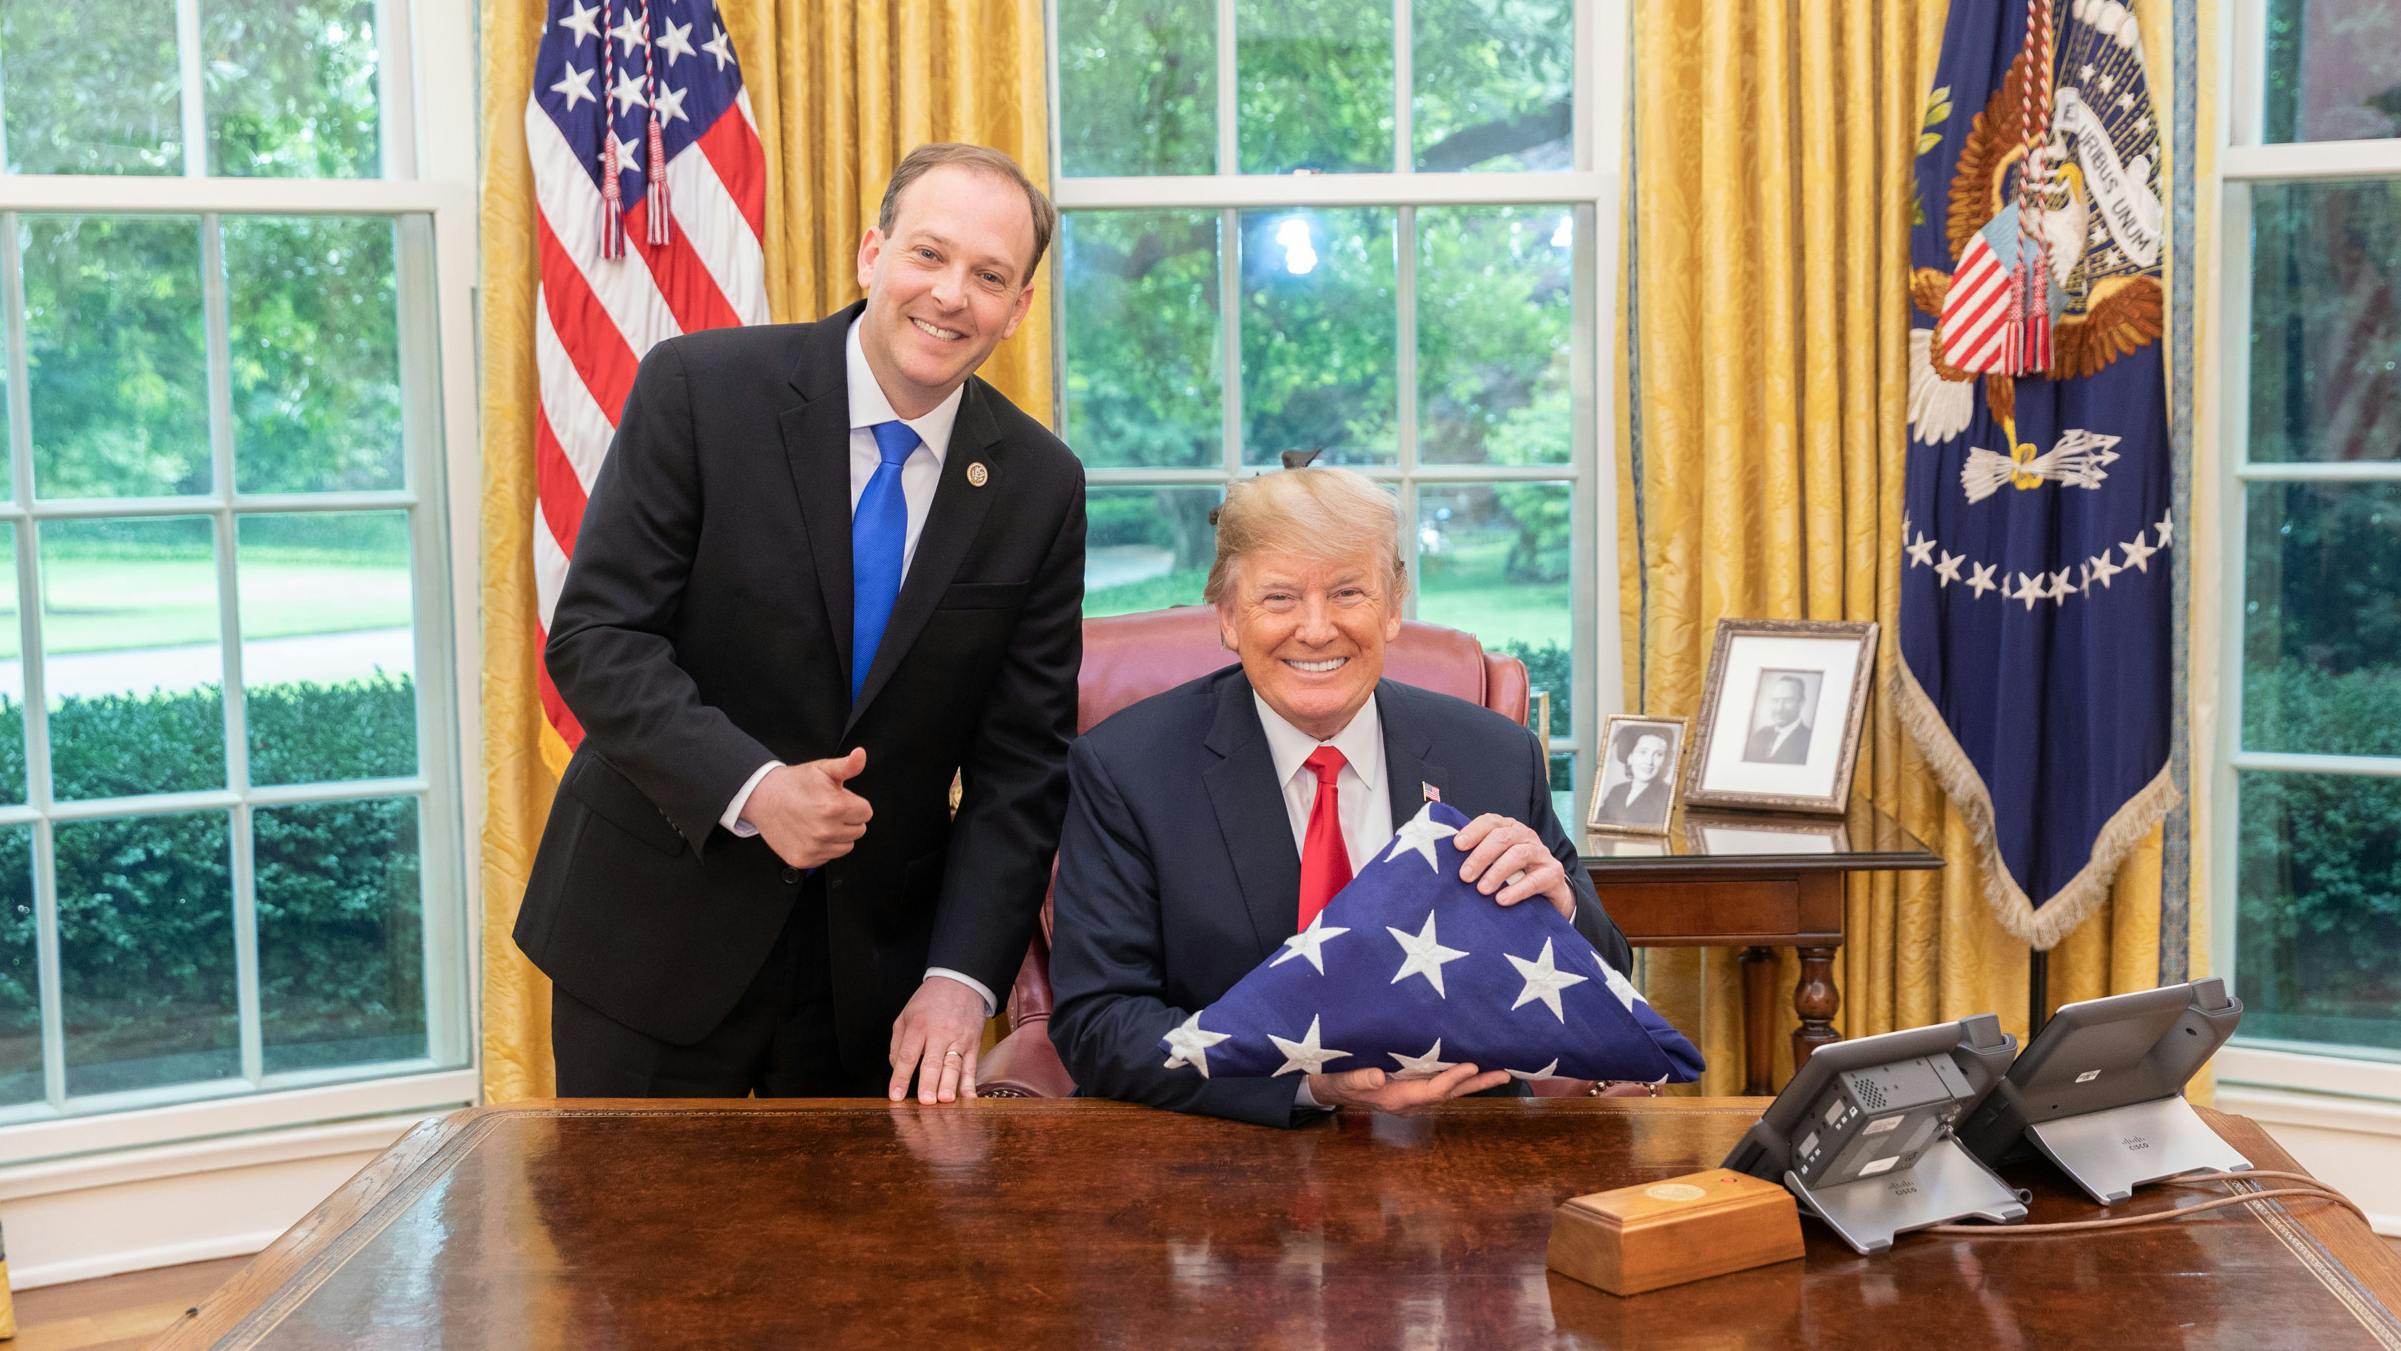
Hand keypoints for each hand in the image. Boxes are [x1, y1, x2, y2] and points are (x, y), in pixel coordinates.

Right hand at [745, 749, 871, 868]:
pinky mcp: (804, 859)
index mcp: (834, 807)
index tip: (840, 800)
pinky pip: (828, 857)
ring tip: (819, 820)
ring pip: (846, 846)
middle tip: (828, 809)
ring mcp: (814, 848)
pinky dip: (823, 847)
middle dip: (848, 819)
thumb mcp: (822, 769)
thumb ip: (848, 765)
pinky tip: (810, 833)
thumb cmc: (793, 783)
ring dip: (838, 835)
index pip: (866, 813)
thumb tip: (861, 755)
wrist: (762, 797)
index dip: (855, 804)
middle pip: (859, 830)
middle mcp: (825, 831)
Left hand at [887, 976, 988, 1103]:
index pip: (907, 1055)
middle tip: (925, 1101)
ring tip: (945, 1100)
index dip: (901, 1077)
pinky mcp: (974, 1042)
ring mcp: (959, 1038)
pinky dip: (970, 1082)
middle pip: (932, 1061)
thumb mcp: (905, 1016)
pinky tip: (968, 1096)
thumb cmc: (930, 1001)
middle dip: (928, 1082)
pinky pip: (971, 1065)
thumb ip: (898, 1044)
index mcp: (918, 1026)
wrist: (960, 981)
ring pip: (953, 1064)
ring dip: (950, 1084)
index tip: (896, 1096)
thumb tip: (897, 1070)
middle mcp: (939, 1032)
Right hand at [1306, 1063, 1510, 1113]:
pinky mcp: (1413, 1090)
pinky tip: (1472, 1071)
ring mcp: (1413, 1097)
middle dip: (1477, 1084)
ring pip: (1449, 1091)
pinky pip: (1441, 1086)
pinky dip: (1459, 1079)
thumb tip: (1378, 1076)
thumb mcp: (1346, 1079)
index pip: (1433, 1089)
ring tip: (1499, 1072)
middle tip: (1505, 1074)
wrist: (1332, 1090)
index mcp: (1398, 1097)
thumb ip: (1361, 1078)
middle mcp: (1411, 1100)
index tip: (1473, 1065)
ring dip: (1473, 1082)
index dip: (1453, 1078)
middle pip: (1450, 1093)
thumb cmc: (1339, 1081)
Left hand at [1452, 813, 1573, 920]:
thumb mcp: (1495, 861)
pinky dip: (1516, 890)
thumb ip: (1475, 855)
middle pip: (1502, 837)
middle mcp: (1526, 836)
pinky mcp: (1553, 874)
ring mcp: (1541, 854)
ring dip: (1497, 872)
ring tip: (1481, 889)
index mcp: (1509, 829)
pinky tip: (1501, 900)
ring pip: (1518, 855)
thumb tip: (1443, 859)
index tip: (1457, 845)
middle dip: (1481, 856)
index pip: (1490, 822)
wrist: (1550, 893)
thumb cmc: (1513, 875)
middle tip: (1465, 876)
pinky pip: (1535, 880)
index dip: (1473, 831)